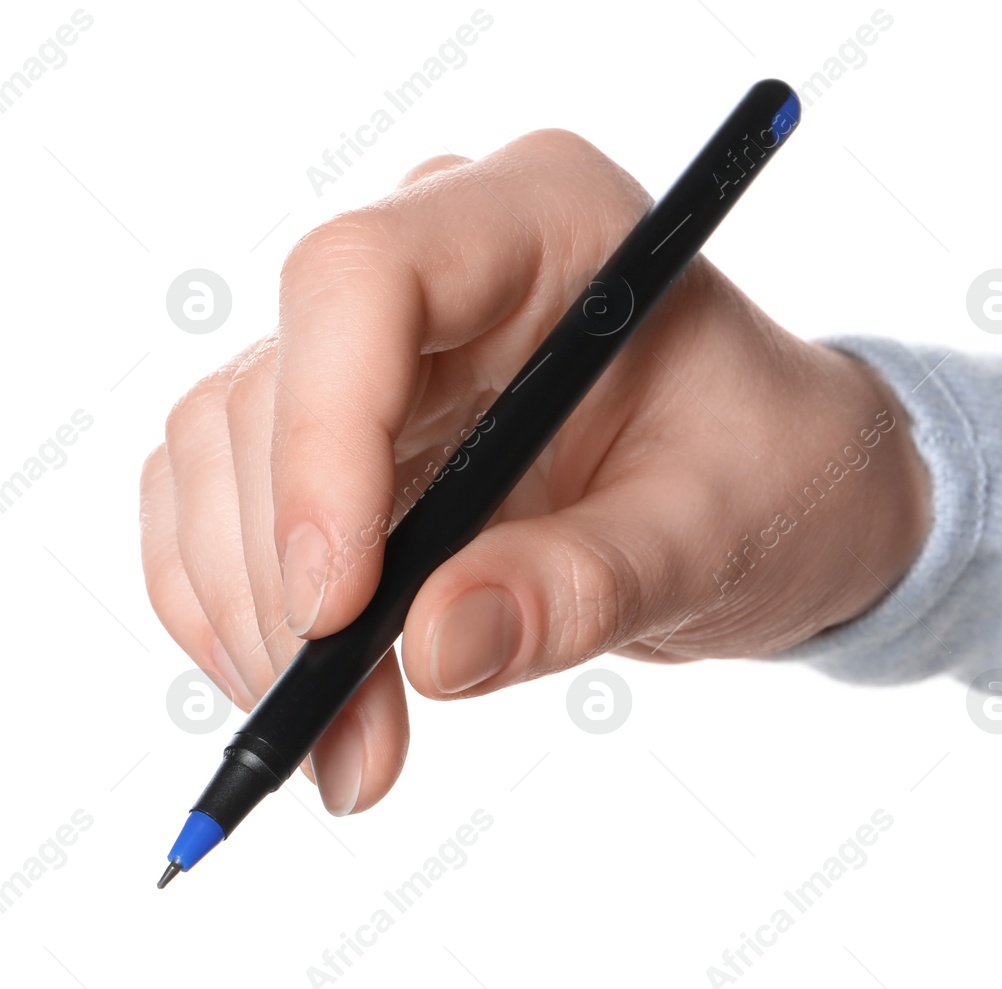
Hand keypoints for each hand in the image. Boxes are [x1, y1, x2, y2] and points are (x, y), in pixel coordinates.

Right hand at [140, 129, 930, 814]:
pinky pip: (222, 499)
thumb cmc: (774, 474)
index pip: (362, 278)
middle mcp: (441, 257)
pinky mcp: (342, 423)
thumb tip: (434, 648)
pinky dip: (234, 609)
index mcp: (549, 220)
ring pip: (223, 452)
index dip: (322, 439)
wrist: (776, 487)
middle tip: (342, 734)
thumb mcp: (717, 534)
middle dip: (287, 579)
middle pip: (274, 386)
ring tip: (349, 751)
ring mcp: (379, 341)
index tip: (338, 608)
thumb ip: (591, 583)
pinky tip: (314, 704)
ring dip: (250, 615)